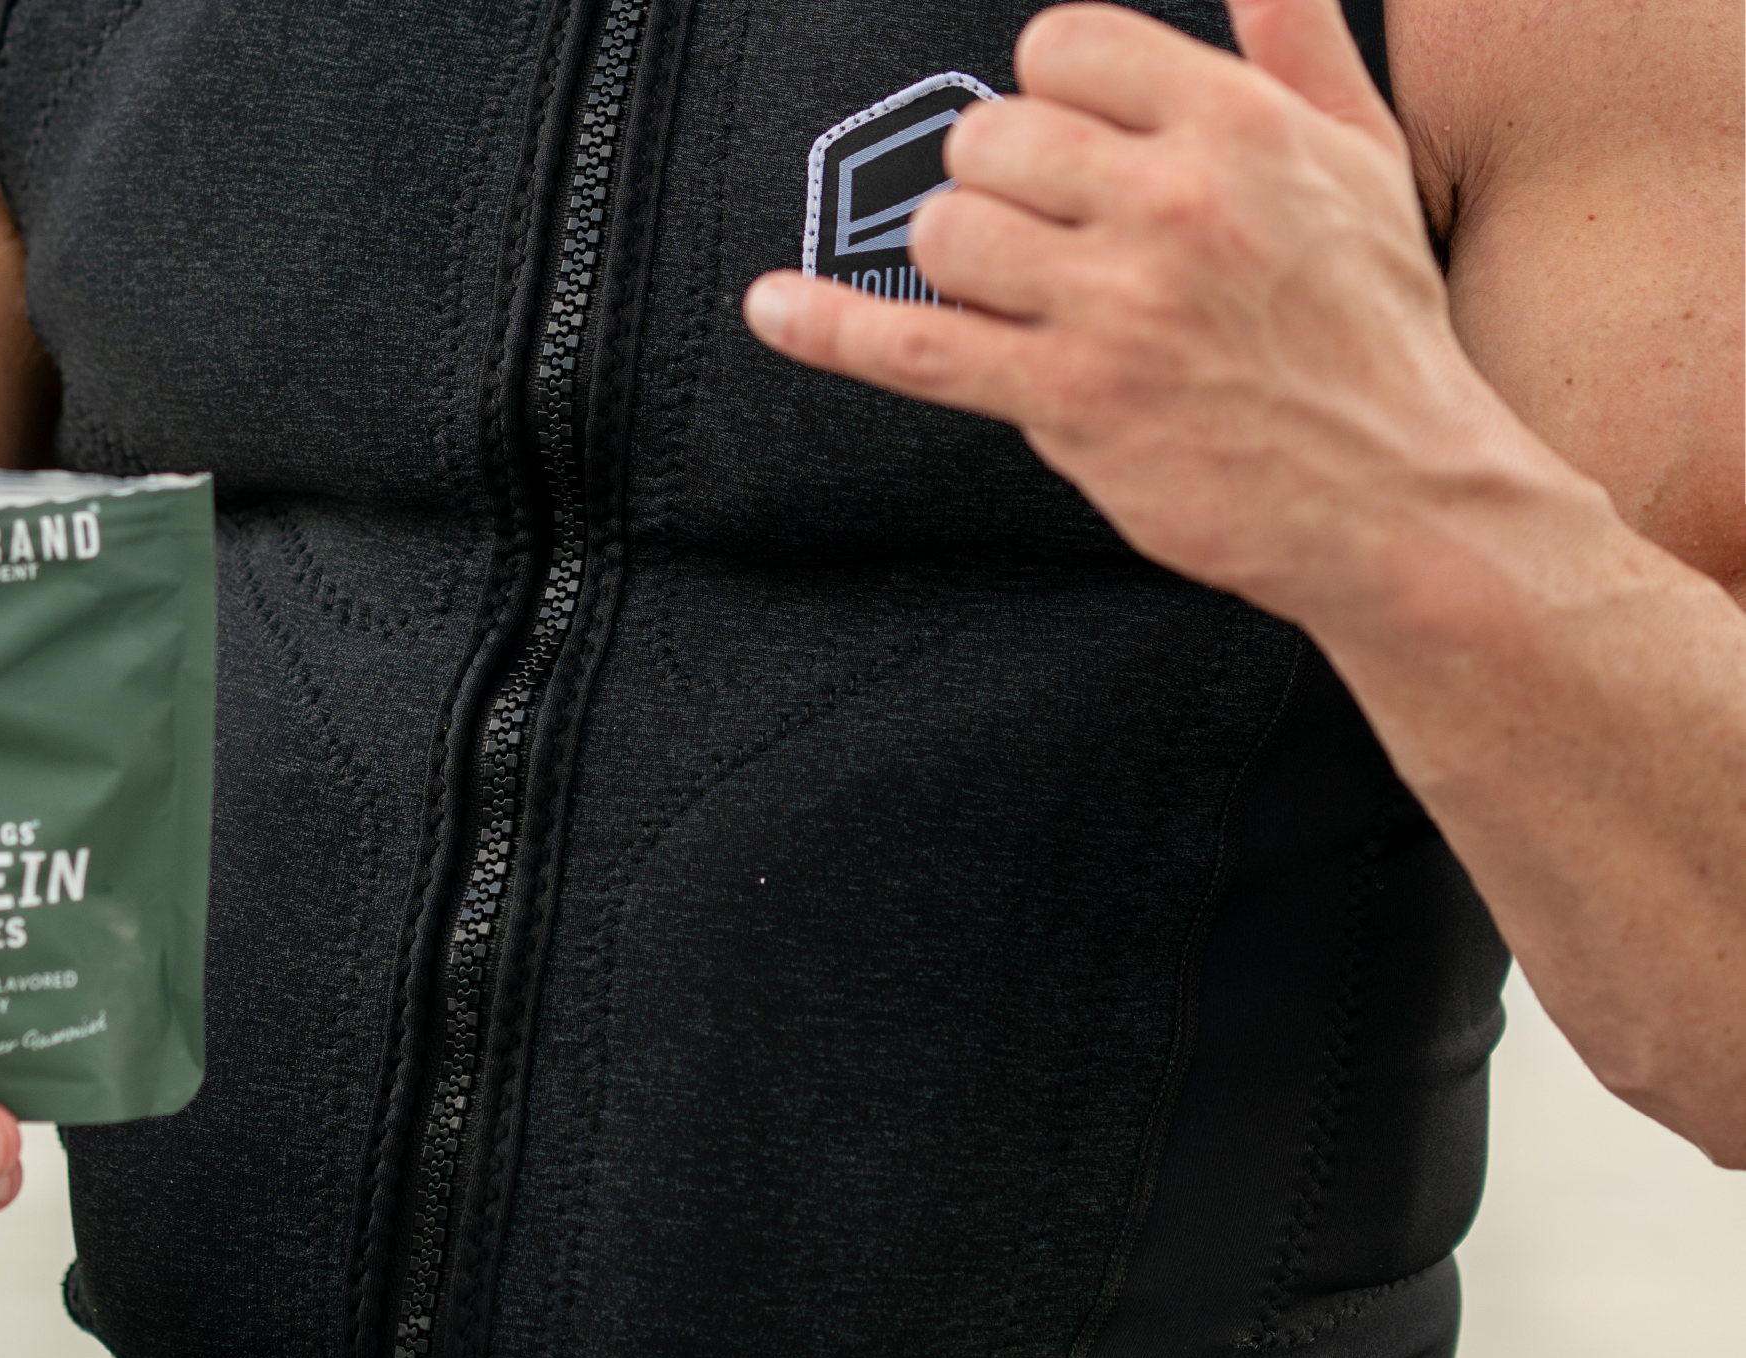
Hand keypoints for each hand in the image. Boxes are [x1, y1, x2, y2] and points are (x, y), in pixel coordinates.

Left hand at [742, 0, 1601, 624]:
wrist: (1399, 497)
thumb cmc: (1373, 333)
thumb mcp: (1363, 159)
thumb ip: (1299, 46)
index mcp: (1236, 126)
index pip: (1062, 44)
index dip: (1045, 91)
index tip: (1062, 136)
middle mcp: (1173, 202)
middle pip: (988, 137)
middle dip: (995, 183)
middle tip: (1042, 233)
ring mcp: (1116, 306)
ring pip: (947, 232)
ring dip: (958, 262)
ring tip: (1013, 293)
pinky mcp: (1068, 401)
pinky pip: (914, 348)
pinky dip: (829, 327)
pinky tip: (775, 307)